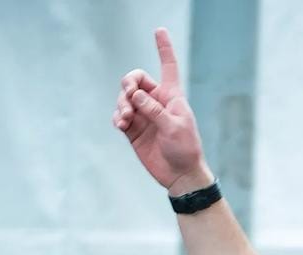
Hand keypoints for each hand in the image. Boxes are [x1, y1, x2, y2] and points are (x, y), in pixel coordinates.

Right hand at [112, 27, 209, 193]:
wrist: (180, 175)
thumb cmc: (185, 150)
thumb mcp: (174, 128)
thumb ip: (154, 109)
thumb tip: (134, 95)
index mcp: (172, 97)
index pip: (168, 67)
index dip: (163, 49)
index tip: (159, 30)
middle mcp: (156, 102)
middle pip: (136, 79)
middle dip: (129, 83)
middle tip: (130, 96)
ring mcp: (144, 115)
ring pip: (125, 97)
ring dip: (122, 103)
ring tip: (126, 117)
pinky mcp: (134, 129)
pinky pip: (119, 114)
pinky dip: (118, 116)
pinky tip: (121, 124)